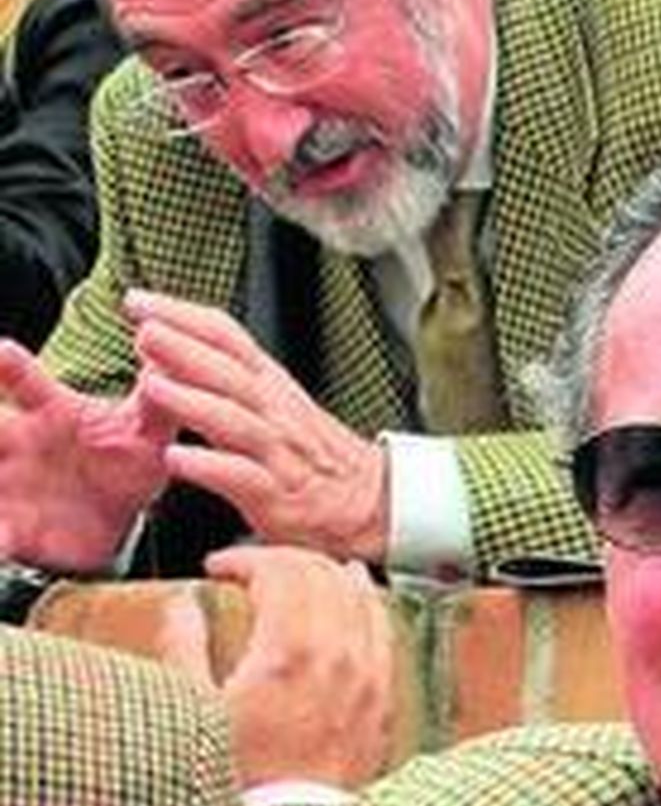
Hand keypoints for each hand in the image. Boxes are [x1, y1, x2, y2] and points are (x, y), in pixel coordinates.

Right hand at [0, 340, 169, 570]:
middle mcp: (17, 444)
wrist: (120, 517)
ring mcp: (9, 486)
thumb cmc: (127, 457)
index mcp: (49, 413)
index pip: (25, 383)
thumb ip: (156, 397)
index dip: (12, 367)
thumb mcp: (148, 429)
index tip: (3, 351)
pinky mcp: (12, 530)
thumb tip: (169, 350)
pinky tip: (2, 546)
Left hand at [128, 290, 390, 562]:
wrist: (374, 503)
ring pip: (235, 421)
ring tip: (151, 385)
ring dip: (193, 401)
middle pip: (230, 374)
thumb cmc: (318, 461)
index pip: (228, 340)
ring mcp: (279, 455)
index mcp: (272, 389)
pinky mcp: (280, 498)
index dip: (184, 316)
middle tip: (144, 329)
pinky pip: (244, 478)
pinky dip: (210, 466)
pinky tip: (178, 458)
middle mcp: (276, 415)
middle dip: (186, 348)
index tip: (140, 302)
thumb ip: (230, 386)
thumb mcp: (280, 408)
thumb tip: (171, 362)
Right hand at [157, 544, 395, 787]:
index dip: (245, 559)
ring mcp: (368, 676)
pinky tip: (355, 591)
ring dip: (324, 572)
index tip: (218, 568)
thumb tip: (184, 605)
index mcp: (290, 652)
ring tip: (299, 567)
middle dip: (281, 559)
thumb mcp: (195, 712)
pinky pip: (383, 629)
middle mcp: (339, 656)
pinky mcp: (382, 697)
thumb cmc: (240, 779)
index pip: (280, 571)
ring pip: (359, 595)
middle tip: (250, 568)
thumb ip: (184, 647)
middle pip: (320, 574)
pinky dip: (366, 600)